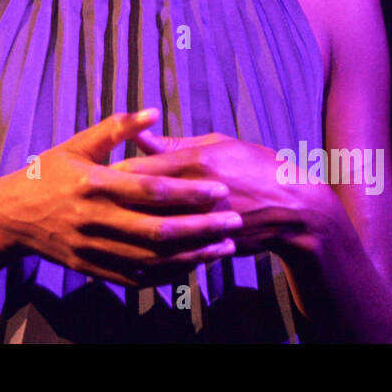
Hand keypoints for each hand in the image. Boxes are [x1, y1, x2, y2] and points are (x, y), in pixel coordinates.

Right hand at [0, 108, 245, 287]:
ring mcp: (93, 249)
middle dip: (202, 227)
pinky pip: (137, 277)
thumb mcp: (77, 144)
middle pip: (159, 229)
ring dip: (193, 255)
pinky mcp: (92, 269)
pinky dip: (168, 276)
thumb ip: (116, 129)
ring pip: (153, 259)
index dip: (188, 191)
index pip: (151, 190)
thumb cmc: (47, 174)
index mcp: (94, 184)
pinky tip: (193, 267)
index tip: (220, 189)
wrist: (10, 216)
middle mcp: (95, 220)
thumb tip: (153, 112)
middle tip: (235, 221)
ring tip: (225, 248)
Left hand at [111, 130, 341, 260]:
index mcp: (194, 163)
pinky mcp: (208, 247)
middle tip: (95, 202)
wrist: (296, 210)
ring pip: (149, 232)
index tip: (95, 174)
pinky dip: (151, 253)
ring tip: (111, 223)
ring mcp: (202, 225)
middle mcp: (194, 195)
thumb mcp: (218, 145)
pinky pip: (170, 255)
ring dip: (127, 230)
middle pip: (136, 202)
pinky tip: (136, 250)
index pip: (136, 168)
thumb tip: (139, 137)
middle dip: (112, 203)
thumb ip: (174, 145)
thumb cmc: (256, 167)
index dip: (111, 173)